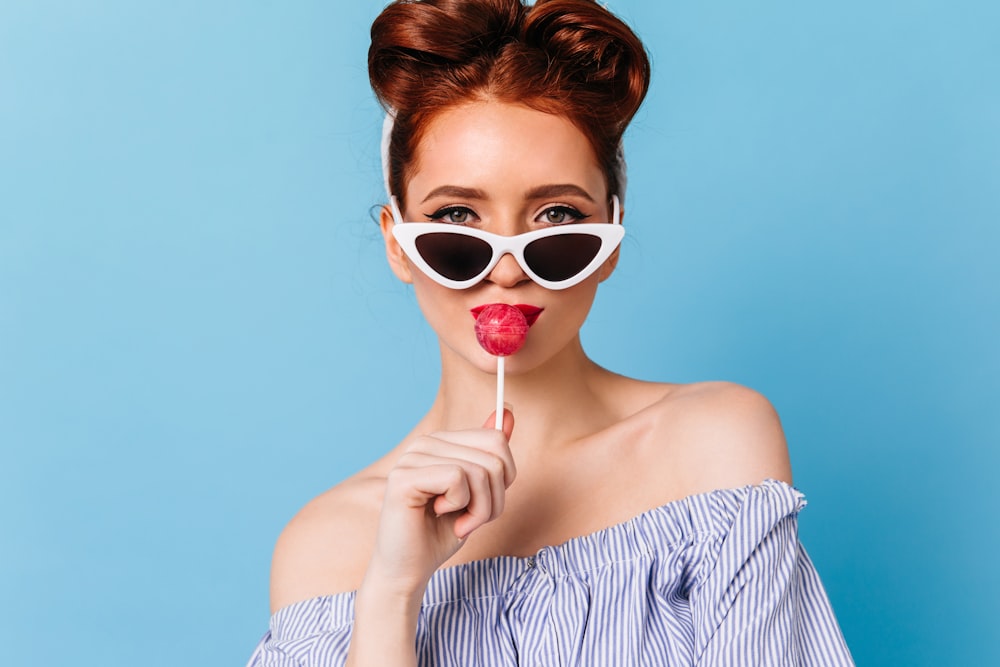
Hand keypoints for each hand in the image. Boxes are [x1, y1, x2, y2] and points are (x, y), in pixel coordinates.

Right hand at [365, 409, 515, 595]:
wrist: (409, 569)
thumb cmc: (441, 533)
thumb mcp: (479, 493)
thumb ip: (491, 454)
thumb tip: (509, 411)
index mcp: (442, 442)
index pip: (496, 439)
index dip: (504, 478)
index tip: (484, 502)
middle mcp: (425, 443)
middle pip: (494, 455)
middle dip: (494, 498)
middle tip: (471, 519)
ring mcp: (412, 457)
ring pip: (479, 470)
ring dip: (480, 509)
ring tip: (459, 521)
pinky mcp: (404, 477)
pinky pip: (458, 479)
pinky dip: (461, 506)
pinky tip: (439, 515)